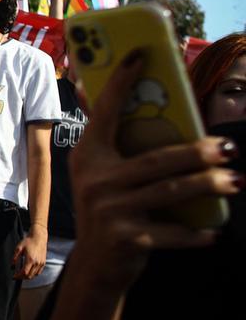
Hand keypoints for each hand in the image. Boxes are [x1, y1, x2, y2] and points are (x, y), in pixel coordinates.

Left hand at [12, 226, 47, 279]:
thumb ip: (14, 257)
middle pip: (29, 276)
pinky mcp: (43, 263)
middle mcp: (37, 263)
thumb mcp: (19, 248)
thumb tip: (12, 266)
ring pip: (34, 275)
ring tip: (22, 274)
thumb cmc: (28, 241)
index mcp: (30, 259)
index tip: (14, 276)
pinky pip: (38, 272)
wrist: (38, 237)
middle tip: (17, 276)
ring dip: (28, 277)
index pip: (24, 272)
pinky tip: (29, 271)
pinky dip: (33, 274)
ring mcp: (41, 263)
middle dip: (22, 278)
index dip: (18, 276)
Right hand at [67, 51, 239, 292]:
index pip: (105, 111)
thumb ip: (112, 142)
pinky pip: (172, 231)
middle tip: (228, 147)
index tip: (141, 56)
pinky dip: (196, 231)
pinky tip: (214, 229)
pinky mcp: (128, 238)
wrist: (96, 264)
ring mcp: (110, 210)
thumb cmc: (108, 208)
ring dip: (208, 185)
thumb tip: (122, 100)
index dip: (121, 82)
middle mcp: (96, 179)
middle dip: (197, 153)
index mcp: (89, 155)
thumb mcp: (100, 173)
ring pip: (171, 192)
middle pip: (156, 160)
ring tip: (235, 179)